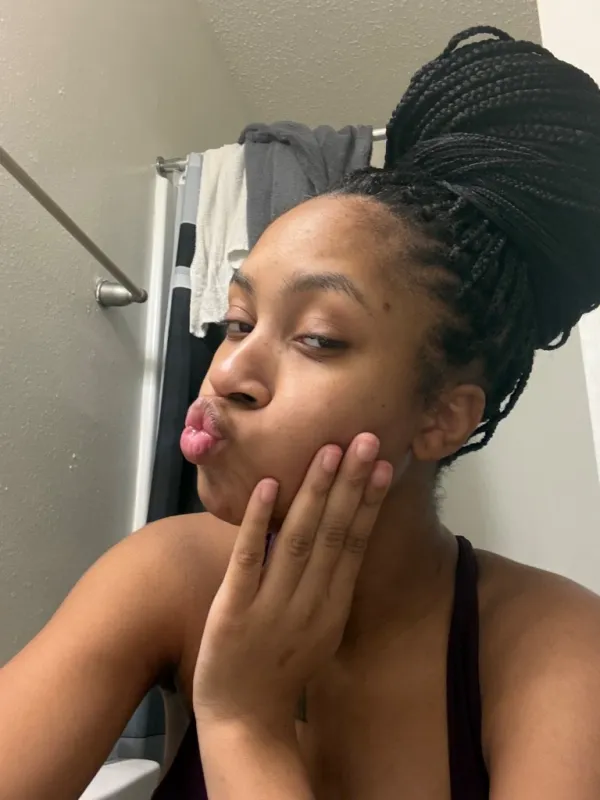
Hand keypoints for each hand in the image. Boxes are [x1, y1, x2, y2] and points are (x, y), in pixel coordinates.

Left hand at [192, 433, 392, 736]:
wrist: (244, 721)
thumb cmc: (281, 668)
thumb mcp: (319, 629)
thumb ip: (329, 583)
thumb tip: (340, 534)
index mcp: (333, 606)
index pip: (355, 544)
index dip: (370, 501)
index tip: (384, 463)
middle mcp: (310, 603)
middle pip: (334, 534)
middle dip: (351, 483)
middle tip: (367, 439)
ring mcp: (272, 606)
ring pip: (298, 540)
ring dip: (314, 493)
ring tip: (328, 451)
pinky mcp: (234, 610)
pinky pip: (248, 560)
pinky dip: (258, 521)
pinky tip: (268, 486)